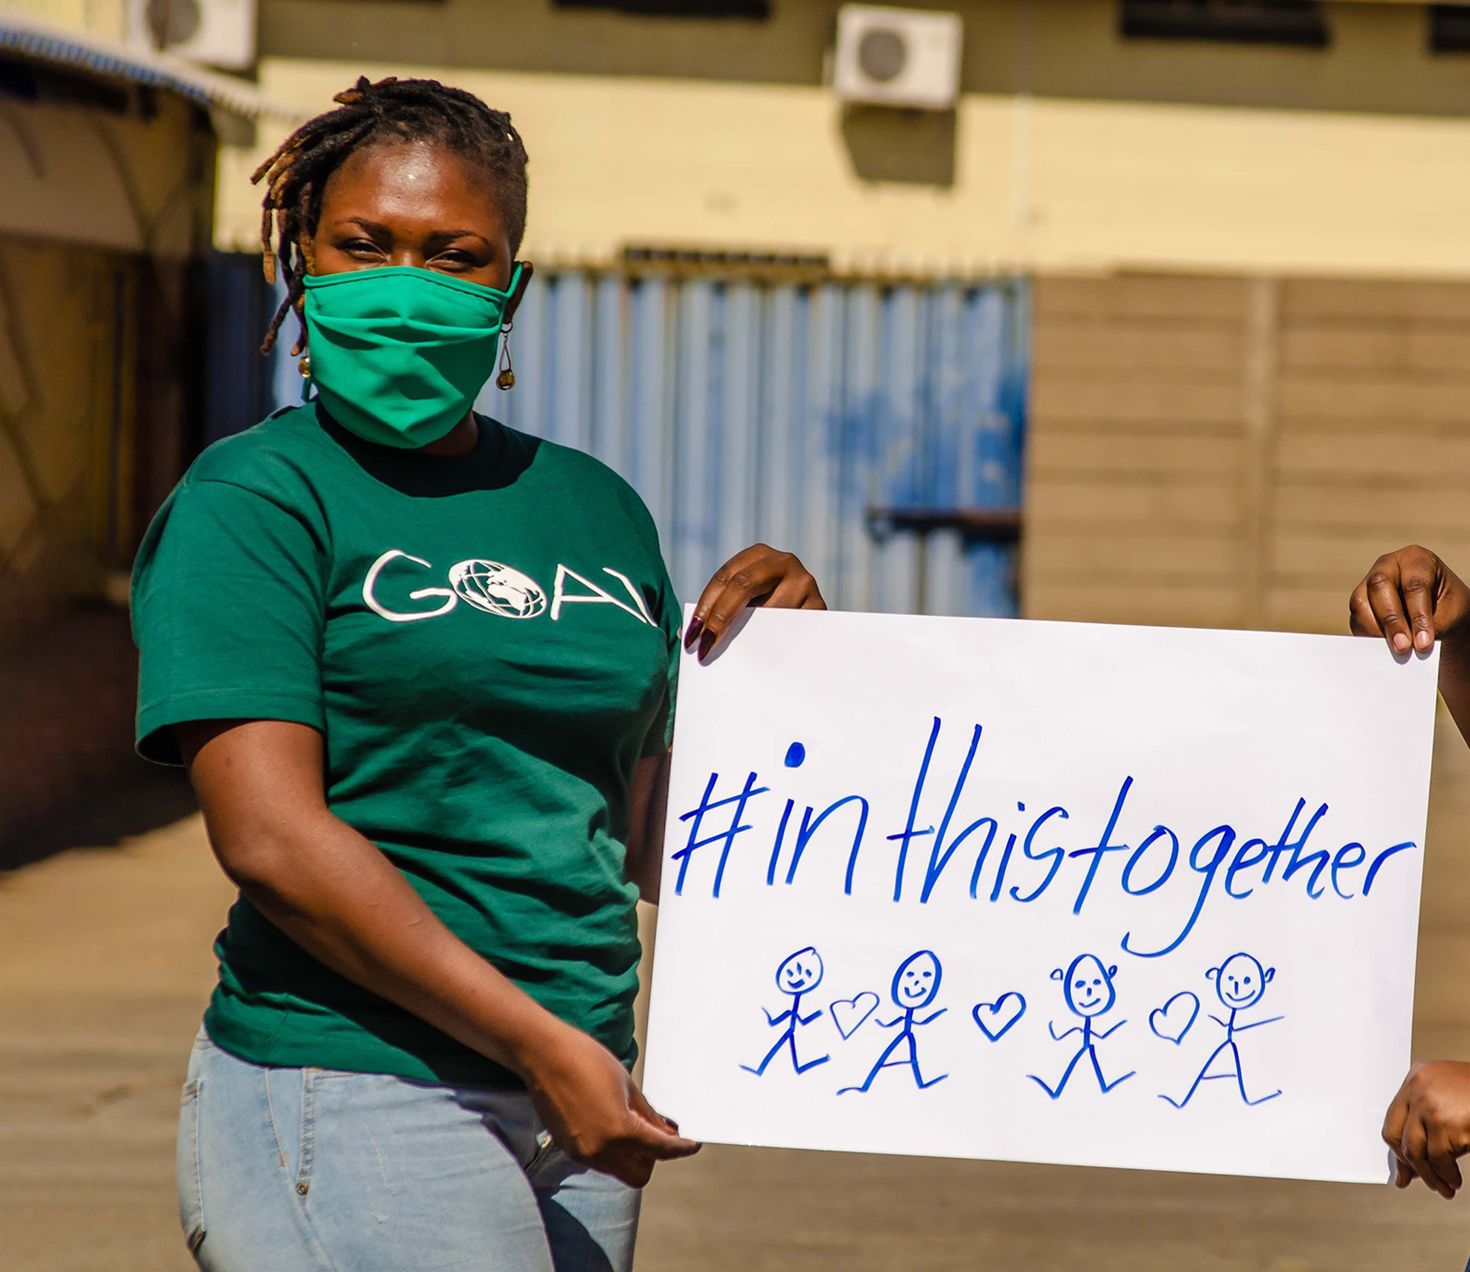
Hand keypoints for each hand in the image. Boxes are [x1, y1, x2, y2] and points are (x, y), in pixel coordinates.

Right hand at [521, 1022, 698, 1187]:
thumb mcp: (627, 1085)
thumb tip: (665, 1132)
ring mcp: (583, 1154)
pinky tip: (612, 1125)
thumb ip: (648, 1115)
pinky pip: (601, 1162)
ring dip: (632, 1155)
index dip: (681, 1148)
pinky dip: (613, 1151)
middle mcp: (601, 1150)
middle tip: (658, 1133)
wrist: (543, 1055)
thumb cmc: (587, 1060)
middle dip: (654, 1157)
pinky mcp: (570, 1150)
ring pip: (620, 1170)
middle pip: (640, 1174)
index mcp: (620, 1131)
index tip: (692, 1144)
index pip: (661, 1150)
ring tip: (634, 1125)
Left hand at [684, 543, 824, 661]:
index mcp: (758, 555)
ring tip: (729, 657)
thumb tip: (686, 633)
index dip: (705, 606)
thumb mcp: (746, 603)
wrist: (815, 626)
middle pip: (743, 585)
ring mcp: (804, 581)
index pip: (725, 577)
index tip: (692, 636)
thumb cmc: (768, 612)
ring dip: (747, 634)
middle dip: (719, 618)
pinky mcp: (819, 606)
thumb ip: (722, 609)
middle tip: (704, 646)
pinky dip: (772, 643)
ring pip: (768, 609)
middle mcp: (783, 561)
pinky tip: (760, 659)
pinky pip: (790, 626)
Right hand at [1349, 546, 1469, 655]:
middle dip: (1391, 620)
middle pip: (1380, 586)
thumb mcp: (1451, 612)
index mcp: (1417, 559)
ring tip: (1394, 652)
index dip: (1418, 615)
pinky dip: (1367, 635)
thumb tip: (1404, 645)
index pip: (1414, 585)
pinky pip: (1355, 619)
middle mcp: (1388, 566)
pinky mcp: (1359, 602)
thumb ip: (1430, 626)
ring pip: (1360, 603)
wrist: (1439, 610)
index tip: (1423, 643)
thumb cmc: (1448, 607)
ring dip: (1375, 630)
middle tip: (1403, 648)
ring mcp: (1368, 582)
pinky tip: (1383, 647)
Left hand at [1381, 1060, 1469, 1198]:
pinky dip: (1447, 1175)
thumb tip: (1408, 1171)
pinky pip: (1438, 1158)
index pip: (1393, 1119)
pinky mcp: (1445, 1122)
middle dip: (1409, 1164)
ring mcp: (1429, 1104)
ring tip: (1445, 1187)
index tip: (1405, 1170)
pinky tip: (1455, 1181)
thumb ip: (1428, 1127)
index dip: (1398, 1149)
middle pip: (1394, 1134)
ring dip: (1429, 1176)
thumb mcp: (1450, 1106)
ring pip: (1414, 1151)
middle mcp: (1417, 1087)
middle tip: (1422, 1181)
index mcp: (1417, 1077)